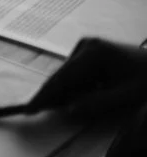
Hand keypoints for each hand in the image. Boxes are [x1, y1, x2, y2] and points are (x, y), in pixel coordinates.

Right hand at [27, 38, 146, 119]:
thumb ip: (97, 104)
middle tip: (36, 111)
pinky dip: (77, 85)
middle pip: (62, 75)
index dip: (45, 95)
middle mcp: (87, 45)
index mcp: (95, 53)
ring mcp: (89, 45)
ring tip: (75, 105)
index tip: (29, 109)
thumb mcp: (127, 97)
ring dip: (68, 91)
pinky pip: (77, 71)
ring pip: (69, 74)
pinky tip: (86, 94)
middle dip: (53, 95)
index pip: (62, 78)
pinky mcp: (93, 50)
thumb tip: (68, 110)